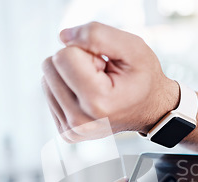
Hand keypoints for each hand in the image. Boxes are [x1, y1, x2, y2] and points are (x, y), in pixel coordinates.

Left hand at [41, 22, 179, 142]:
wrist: (150, 109)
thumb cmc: (144, 79)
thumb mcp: (133, 48)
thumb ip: (97, 34)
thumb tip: (63, 36)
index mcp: (97, 102)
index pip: (63, 56)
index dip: (86, 52)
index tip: (105, 67)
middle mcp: (80, 121)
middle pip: (50, 67)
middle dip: (76, 63)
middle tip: (101, 75)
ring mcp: (72, 130)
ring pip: (47, 79)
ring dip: (71, 76)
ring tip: (96, 85)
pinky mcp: (66, 131)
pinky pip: (50, 93)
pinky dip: (68, 89)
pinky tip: (89, 96)